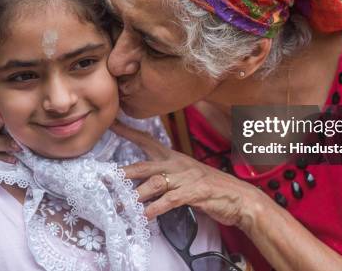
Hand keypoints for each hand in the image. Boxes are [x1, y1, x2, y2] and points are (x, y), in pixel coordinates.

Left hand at [111, 120, 265, 231]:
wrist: (238, 196)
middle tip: (102, 179)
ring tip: (118, 205)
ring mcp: (184, 178)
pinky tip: (143, 216)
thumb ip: (167, 174)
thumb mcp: (187, 174)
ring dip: (133, 196)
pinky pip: (168, 201)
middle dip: (122, 172)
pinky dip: (154, 209)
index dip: (129, 132)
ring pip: (152, 184)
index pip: (148, 141)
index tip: (112, 123)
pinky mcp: (192, 193)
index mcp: (174, 157)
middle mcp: (177, 165)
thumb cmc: (211, 186)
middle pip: (144, 164)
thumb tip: (146, 181)